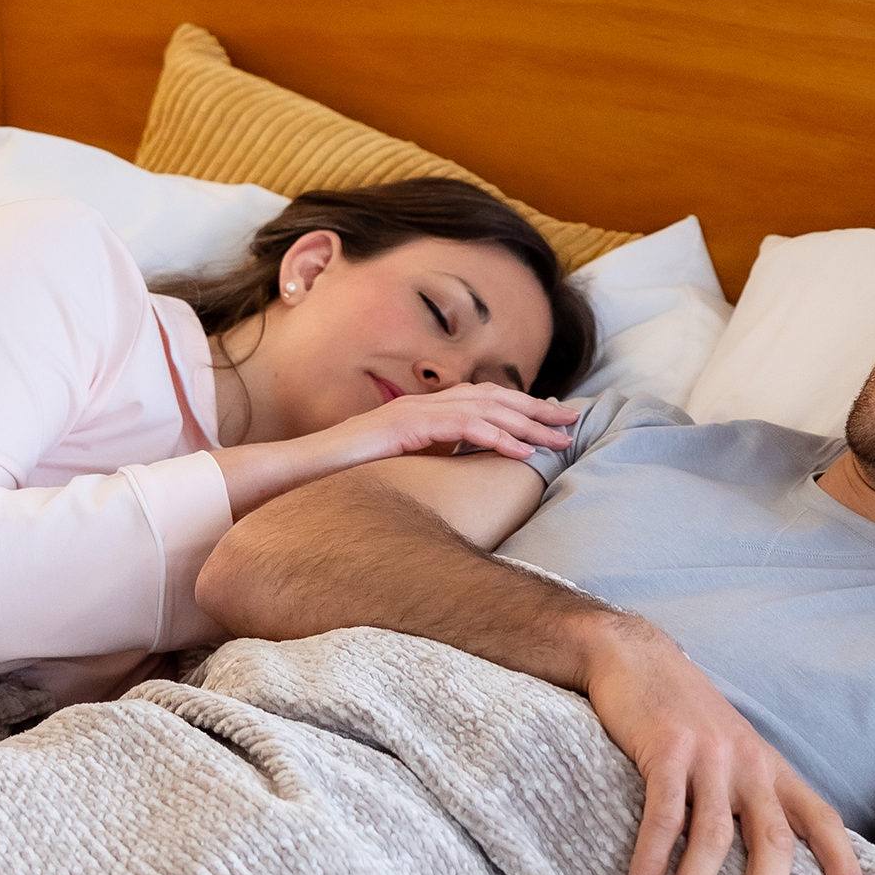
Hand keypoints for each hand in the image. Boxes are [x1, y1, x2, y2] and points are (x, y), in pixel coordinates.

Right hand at [323, 382, 577, 466]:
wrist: (300, 473)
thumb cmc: (348, 476)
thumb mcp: (403, 467)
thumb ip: (432, 461)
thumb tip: (464, 474)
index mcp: (425, 412)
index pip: (485, 402)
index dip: (523, 408)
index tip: (555, 422)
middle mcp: (424, 405)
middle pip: (494, 399)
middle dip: (537, 410)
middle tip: (574, 422)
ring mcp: (413, 413)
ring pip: (485, 409)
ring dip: (527, 423)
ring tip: (559, 439)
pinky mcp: (404, 427)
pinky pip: (460, 428)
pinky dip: (496, 437)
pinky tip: (522, 451)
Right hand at [580, 619, 866, 874]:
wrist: (637, 656)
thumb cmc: (686, 718)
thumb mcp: (735, 752)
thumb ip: (753, 796)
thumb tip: (767, 862)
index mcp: (772, 770)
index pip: (821, 818)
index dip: (842, 861)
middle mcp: (750, 764)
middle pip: (773, 841)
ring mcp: (709, 756)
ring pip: (712, 837)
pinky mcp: (666, 749)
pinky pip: (662, 816)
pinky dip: (650, 859)